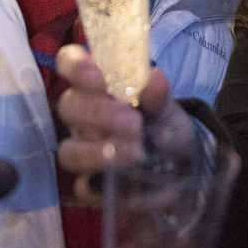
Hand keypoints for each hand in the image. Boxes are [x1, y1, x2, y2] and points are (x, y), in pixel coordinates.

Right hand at [55, 46, 194, 195]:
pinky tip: (127, 175)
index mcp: (97, 84)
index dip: (75, 66)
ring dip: (99, 151)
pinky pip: (82, 185)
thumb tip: (153, 79)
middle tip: (133, 122)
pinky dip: (106, 178)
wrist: (179, 167)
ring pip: (69, 150)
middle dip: (99, 112)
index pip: (69, 63)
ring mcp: (81, 149)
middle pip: (68, 106)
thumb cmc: (164, 125)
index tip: (97, 78)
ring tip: (135, 152)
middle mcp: (82, 115)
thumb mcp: (168, 107)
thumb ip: (159, 93)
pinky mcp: (87, 185)